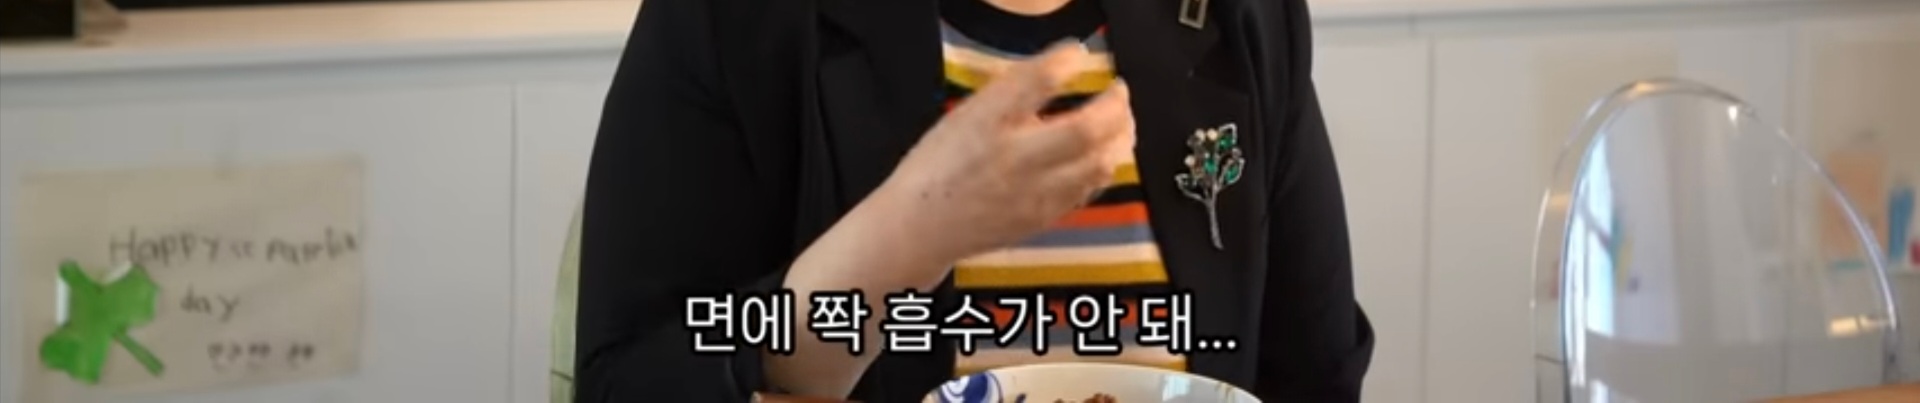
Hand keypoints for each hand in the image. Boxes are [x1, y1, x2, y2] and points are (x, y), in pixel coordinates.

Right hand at [879, 42, 1136, 267]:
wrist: (920, 227)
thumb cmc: (939, 163)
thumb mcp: (966, 115)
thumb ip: (1012, 93)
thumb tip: (1061, 66)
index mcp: (986, 123)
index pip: (1038, 81)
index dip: (1067, 61)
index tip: (1077, 54)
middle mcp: (1013, 157)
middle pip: (1087, 128)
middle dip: (1116, 104)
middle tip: (1118, 91)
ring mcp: (1033, 193)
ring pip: (1100, 163)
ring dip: (1121, 136)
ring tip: (1121, 121)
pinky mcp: (1044, 217)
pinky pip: (1090, 188)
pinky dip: (1105, 164)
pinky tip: (1103, 153)